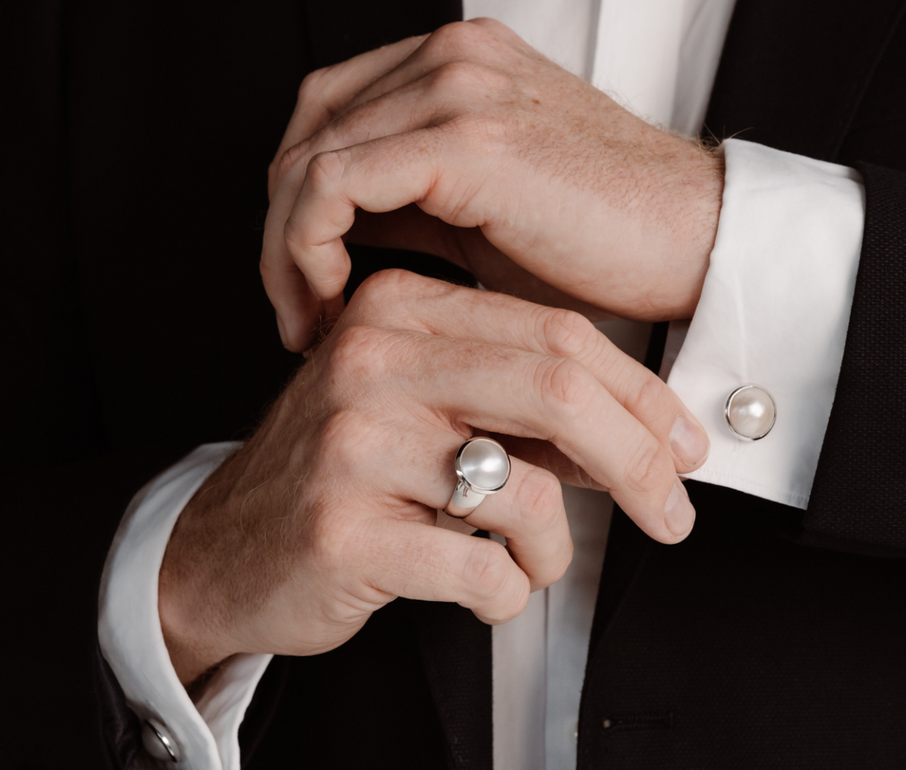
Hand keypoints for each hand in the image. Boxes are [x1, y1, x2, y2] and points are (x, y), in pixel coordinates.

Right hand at [159, 270, 708, 683]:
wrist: (220, 552)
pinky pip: (480, 568)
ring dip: (553, 552)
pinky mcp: (344, 528)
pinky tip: (484, 591)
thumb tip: (645, 431)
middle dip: (638, 463)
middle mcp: (372, 359)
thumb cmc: (341, 479)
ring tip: (530, 566)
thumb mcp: (421, 408)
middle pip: (557, 394)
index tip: (684, 444)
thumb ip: (514, 401)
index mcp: (399, 310)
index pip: (555, 335)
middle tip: (672, 514)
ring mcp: (353, 443)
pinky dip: (504, 594)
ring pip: (525, 493)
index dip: (640, 396)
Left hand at [261, 17, 724, 351]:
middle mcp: (451, 56)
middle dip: (282, 226)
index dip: (298, 195)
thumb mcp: (485, 208)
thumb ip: (410, 200)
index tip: (306, 275)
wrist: (693, 241)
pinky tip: (333, 301)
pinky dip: (309, 249)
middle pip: (308, 127)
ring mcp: (456, 87)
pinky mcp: (464, 142)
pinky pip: (334, 186)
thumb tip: (336, 240)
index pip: (331, 108)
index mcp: (457, 60)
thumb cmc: (606, 239)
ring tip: (309, 318)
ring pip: (306, 158)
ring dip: (287, 249)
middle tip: (295, 307)